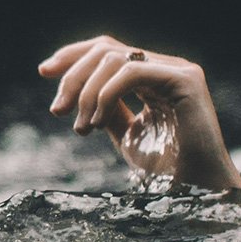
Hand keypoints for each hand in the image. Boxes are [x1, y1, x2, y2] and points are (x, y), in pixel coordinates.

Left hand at [38, 36, 240, 189]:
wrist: (196, 192)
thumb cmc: (165, 169)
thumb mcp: (125, 134)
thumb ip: (106, 109)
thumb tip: (76, 94)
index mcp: (152, 76)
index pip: (107, 51)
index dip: (73, 56)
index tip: (44, 72)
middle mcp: (166, 67)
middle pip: (105, 49)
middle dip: (72, 77)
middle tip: (57, 110)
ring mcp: (177, 71)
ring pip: (114, 58)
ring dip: (86, 92)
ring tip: (82, 127)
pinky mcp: (185, 80)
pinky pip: (132, 72)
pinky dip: (105, 94)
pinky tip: (97, 122)